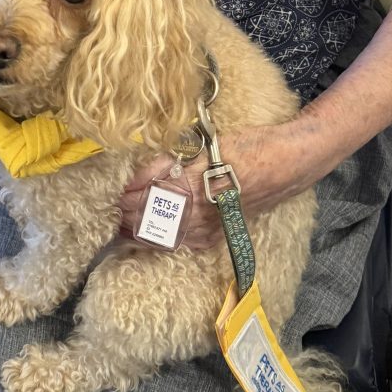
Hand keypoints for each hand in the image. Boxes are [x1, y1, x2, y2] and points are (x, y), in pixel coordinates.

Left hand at [118, 123, 311, 251]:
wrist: (285, 164)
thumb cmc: (246, 148)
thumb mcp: (204, 147)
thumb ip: (169, 163)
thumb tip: (138, 174)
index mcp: (190, 189)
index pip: (145, 197)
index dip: (124, 195)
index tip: (108, 191)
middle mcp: (196, 214)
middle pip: (148, 220)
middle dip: (124, 215)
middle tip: (106, 209)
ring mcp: (206, 228)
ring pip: (160, 237)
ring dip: (136, 230)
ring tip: (117, 224)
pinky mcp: (214, 235)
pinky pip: (178, 244)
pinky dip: (157, 240)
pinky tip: (144, 236)